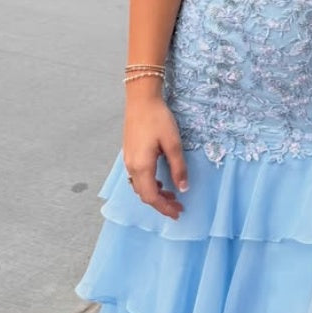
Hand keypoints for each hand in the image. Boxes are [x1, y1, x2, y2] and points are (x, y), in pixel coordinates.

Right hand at [123, 95, 187, 218]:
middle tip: (178, 207)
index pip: (152, 196)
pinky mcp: (130, 154)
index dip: (164, 208)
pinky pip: (137, 177)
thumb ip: (178, 167)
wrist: (141, 100)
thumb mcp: (173, 143)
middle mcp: (131, 167)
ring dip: (155, 194)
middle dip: (161, 204)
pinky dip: (149, 184)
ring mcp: (128, 160)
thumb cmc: (157, 118)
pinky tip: (160, 181)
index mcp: (142, 166)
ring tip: (172, 196)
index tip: (178, 213)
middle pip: (144, 194)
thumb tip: (183, 188)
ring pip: (139, 186)